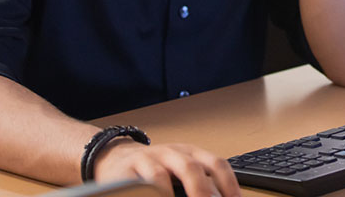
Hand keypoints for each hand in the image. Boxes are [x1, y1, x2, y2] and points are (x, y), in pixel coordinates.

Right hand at [93, 139, 239, 196]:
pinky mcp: (132, 167)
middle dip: (206, 191)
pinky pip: (149, 177)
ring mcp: (154, 158)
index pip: (217, 164)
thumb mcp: (178, 174)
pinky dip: (160, 191)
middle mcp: (175, 153)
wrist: (116, 159)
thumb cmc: (154, 171)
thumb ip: (195, 186)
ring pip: (173, 170)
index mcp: (192, 154)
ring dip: (187, 190)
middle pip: (195, 168)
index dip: (229, 183)